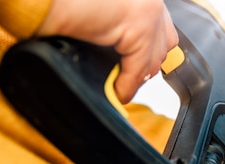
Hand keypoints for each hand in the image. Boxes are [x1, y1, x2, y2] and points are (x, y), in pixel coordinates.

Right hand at [37, 0, 178, 102]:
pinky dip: (126, 86)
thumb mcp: (102, 16)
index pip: (162, 28)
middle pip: (163, 44)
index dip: (150, 50)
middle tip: (127, 79)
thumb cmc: (61, 3)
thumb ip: (117, 29)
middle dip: (145, 65)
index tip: (139, 66)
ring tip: (119, 87)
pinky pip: (138, 69)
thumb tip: (122, 59)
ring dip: (136, 77)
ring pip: (153, 59)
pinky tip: (115, 92)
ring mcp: (148, 11)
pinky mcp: (139, 27)